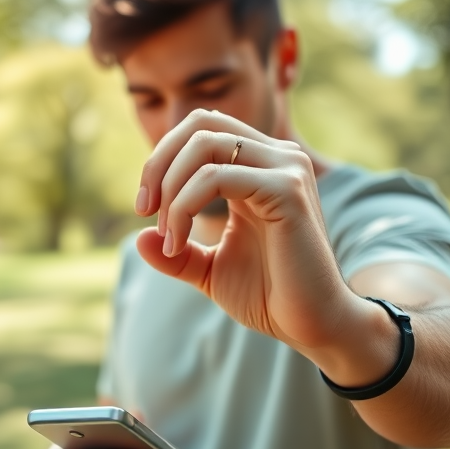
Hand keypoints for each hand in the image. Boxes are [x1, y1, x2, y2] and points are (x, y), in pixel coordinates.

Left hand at [134, 109, 358, 357]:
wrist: (311, 325)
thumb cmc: (268, 295)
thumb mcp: (207, 268)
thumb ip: (175, 251)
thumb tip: (138, 237)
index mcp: (258, 166)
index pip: (201, 128)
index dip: (162, 158)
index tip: (143, 208)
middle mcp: (276, 157)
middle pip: (201, 123)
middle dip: (159, 164)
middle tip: (144, 210)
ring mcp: (286, 169)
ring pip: (205, 145)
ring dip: (171, 191)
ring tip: (168, 238)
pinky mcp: (288, 190)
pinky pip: (216, 178)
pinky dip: (184, 207)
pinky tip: (179, 243)